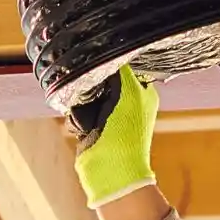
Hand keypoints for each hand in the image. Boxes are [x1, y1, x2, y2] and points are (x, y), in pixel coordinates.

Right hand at [73, 65, 159, 205]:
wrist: (111, 168)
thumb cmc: (126, 131)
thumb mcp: (128, 90)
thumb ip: (121, 69)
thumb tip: (110, 51)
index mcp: (142, 91)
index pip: (125, 65)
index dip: (112, 62)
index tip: (100, 60)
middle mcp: (126, 100)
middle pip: (103, 77)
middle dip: (93, 82)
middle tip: (92, 89)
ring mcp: (108, 113)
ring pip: (87, 92)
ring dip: (83, 101)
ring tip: (89, 114)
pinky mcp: (91, 125)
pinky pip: (78, 110)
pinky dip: (77, 116)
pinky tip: (82, 126)